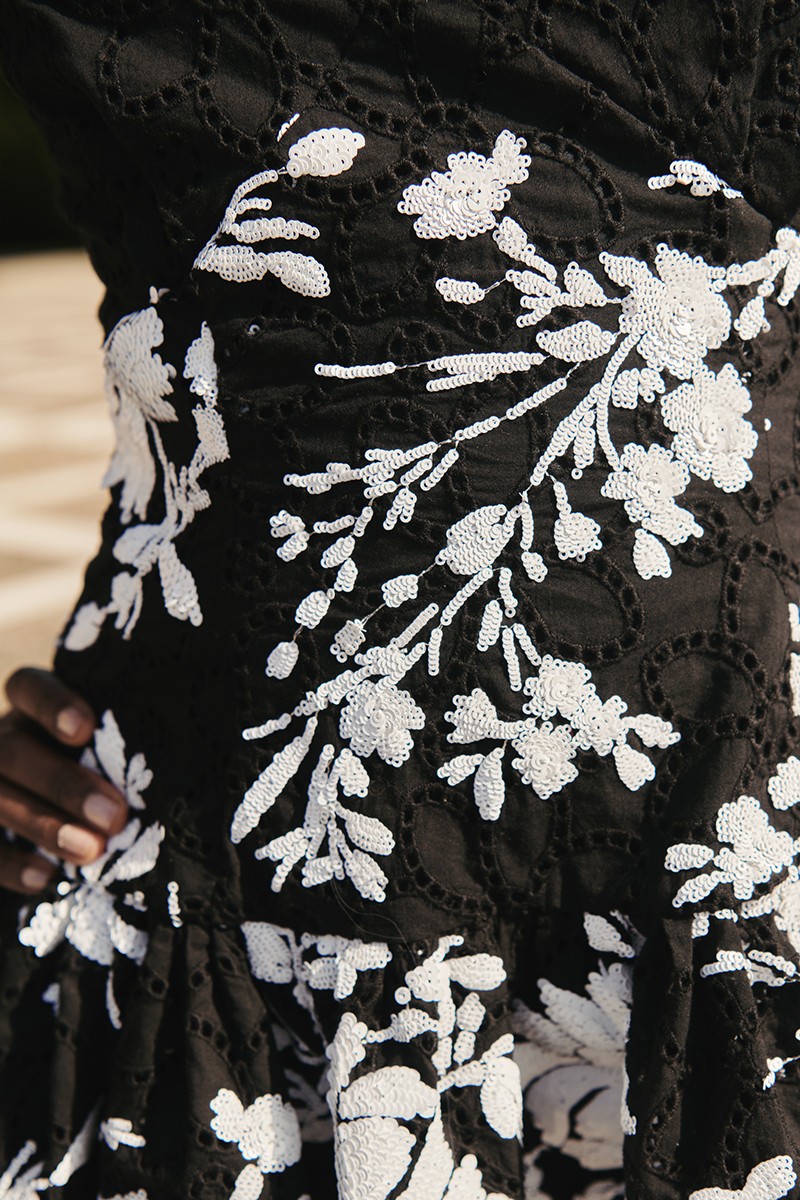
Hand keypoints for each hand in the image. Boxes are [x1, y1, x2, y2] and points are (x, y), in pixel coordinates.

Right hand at [0, 667, 127, 894]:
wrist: (64, 812)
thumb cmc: (108, 765)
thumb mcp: (112, 745)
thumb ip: (126, 744)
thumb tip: (180, 764)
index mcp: (33, 707)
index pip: (29, 687)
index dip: (51, 705)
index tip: (84, 728)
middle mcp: (4, 739)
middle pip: (13, 750)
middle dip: (64, 783)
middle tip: (114, 814)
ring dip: (45, 826)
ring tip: (91, 851)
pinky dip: (12, 864)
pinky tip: (44, 878)